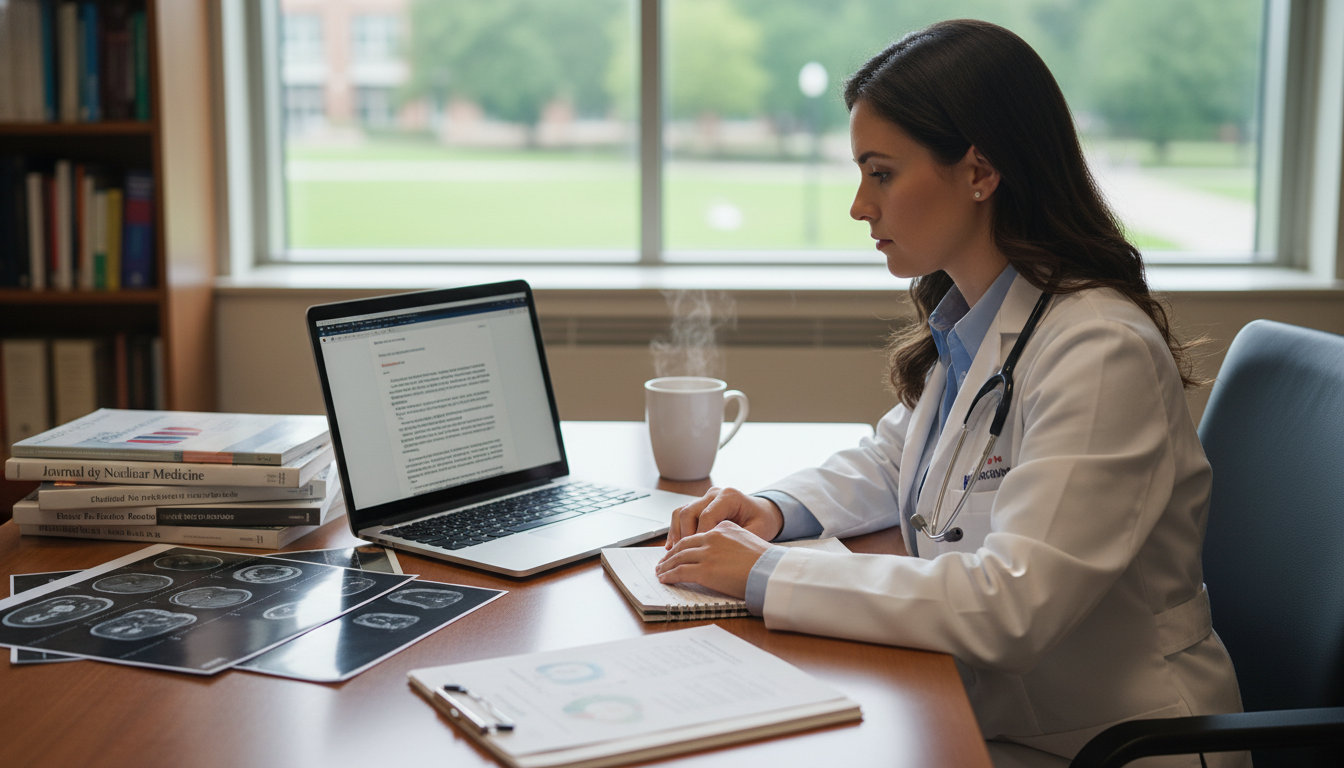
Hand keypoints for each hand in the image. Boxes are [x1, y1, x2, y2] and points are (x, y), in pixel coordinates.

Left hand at [655, 520, 771, 598]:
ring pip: (678, 557)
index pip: (697, 533)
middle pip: (684, 544)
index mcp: (723, 527)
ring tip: (660, 571)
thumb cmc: (766, 562)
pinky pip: (680, 571)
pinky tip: (665, 579)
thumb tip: (724, 553)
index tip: (678, 549)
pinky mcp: (704, 570)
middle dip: (671, 554)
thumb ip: (732, 541)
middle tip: (663, 561)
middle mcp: (713, 536)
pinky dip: (669, 575)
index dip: (684, 543)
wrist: (772, 571)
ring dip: (666, 565)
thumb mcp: (748, 540)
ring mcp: (707, 553)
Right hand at [665, 486, 783, 549]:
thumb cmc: (762, 522)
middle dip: (685, 536)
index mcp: (729, 497)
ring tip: (674, 553)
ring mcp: (705, 498)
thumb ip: (738, 538)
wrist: (763, 513)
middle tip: (684, 556)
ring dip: (676, 533)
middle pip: (689, 512)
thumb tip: (719, 554)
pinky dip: (676, 530)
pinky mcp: (699, 505)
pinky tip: (673, 546)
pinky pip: (681, 515)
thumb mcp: (757, 531)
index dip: (700, 535)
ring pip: (681, 512)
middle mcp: (714, 494)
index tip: (698, 554)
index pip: (707, 515)